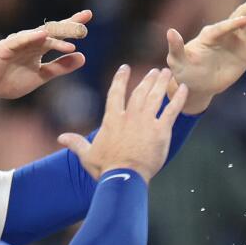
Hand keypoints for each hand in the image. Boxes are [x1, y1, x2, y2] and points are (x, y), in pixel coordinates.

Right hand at [0, 11, 91, 113]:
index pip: (59, 34)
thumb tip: (82, 56)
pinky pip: (19, 40)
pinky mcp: (5, 47)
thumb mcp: (42, 76)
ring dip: (55, 38)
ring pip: (39, 37)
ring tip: (73, 41)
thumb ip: (61, 67)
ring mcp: (17, 43)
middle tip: (85, 21)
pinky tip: (43, 35)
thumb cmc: (11, 80)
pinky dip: (31, 37)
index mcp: (39, 48)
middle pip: (51, 31)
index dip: (72, 25)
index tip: (88, 16)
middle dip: (67, 25)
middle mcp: (29, 41)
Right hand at [59, 66, 188, 180]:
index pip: (116, 93)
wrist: (124, 177)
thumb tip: (61, 138)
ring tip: (167, 73)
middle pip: (139, 92)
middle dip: (147, 79)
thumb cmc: (105, 168)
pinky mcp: (161, 131)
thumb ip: (76, 143)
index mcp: (112, 119)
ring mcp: (145, 122)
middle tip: (155, 70)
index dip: (120, 79)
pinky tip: (184, 89)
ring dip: (161, 83)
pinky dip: (178, 99)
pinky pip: (171, 110)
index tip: (125, 68)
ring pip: (155, 96)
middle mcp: (129, 116)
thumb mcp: (87, 155)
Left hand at [166, 0, 245, 114]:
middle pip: (242, 15)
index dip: (233, 24)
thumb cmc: (184, 72)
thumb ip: (176, 46)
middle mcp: (225, 33)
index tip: (245, 20)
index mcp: (209, 34)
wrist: (197, 84)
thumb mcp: (177, 61)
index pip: (223, 27)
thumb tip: (170, 31)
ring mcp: (238, 41)